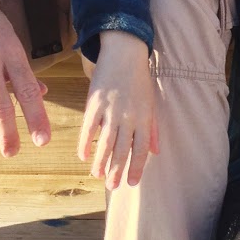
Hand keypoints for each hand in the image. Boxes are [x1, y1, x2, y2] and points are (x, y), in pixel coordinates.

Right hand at [77, 31, 157, 189]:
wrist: (124, 53)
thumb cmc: (139, 80)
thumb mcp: (150, 103)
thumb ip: (152, 129)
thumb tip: (156, 152)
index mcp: (143, 118)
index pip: (141, 149)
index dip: (137, 168)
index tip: (132, 183)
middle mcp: (128, 116)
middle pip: (122, 149)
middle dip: (117, 171)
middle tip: (112, 186)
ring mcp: (110, 110)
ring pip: (105, 142)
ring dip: (100, 161)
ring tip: (97, 175)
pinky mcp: (94, 102)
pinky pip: (89, 127)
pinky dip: (85, 143)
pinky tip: (83, 155)